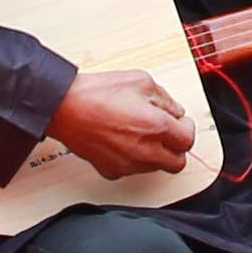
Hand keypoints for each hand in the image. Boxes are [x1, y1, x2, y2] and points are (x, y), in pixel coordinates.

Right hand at [45, 63, 196, 176]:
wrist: (64, 108)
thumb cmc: (96, 93)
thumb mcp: (140, 81)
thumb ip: (165, 99)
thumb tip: (175, 111)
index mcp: (156, 126)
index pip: (188, 140)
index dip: (186, 129)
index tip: (180, 124)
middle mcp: (145, 151)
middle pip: (177, 163)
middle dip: (175, 147)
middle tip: (166, 133)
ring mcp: (128, 164)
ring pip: (155, 167)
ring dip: (155, 153)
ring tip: (139, 133)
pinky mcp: (112, 171)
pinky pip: (133, 170)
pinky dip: (134, 159)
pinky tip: (124, 141)